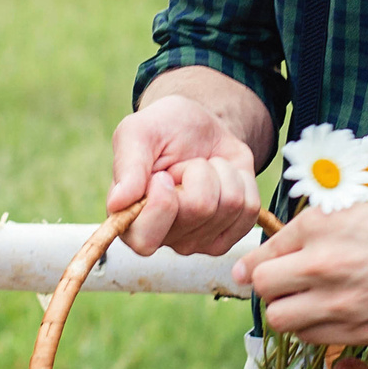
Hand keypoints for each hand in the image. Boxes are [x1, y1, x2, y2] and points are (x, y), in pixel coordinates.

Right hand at [105, 93, 262, 256]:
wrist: (198, 127)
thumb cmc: (162, 130)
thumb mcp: (138, 133)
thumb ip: (127, 166)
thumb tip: (118, 203)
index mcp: (130, 221)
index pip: (146, 239)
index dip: (162, 204)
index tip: (162, 175)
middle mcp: (165, 238)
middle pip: (200, 209)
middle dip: (198, 170)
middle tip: (182, 165)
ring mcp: (200, 240)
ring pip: (231, 204)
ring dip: (220, 171)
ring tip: (202, 166)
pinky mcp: (230, 234)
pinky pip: (250, 208)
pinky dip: (241, 179)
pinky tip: (221, 176)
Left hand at [235, 199, 367, 343]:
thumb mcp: (359, 211)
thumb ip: (314, 232)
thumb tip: (271, 254)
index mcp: (320, 225)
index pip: (261, 255)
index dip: (256, 265)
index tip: (258, 271)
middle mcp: (323, 264)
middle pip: (264, 289)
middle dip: (269, 288)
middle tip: (286, 286)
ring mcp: (341, 302)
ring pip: (281, 320)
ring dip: (289, 312)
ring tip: (310, 301)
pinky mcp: (361, 332)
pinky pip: (313, 338)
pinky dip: (314, 329)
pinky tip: (334, 314)